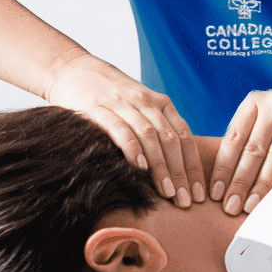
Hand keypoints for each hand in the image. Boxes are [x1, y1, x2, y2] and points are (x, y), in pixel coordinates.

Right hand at [43, 52, 202, 207]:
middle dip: (181, 172)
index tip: (198, 194)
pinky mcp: (98, 108)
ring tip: (168, 192)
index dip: (193, 167)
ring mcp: (122, 104)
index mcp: (161, 104)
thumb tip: (177, 173)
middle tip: (186, 201)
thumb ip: (157, 131)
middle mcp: (145, 102)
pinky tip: (140, 168)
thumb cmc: (110, 98)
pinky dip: (132, 148)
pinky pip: (119, 129)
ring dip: (161, 166)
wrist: (73, 70)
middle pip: (170, 139)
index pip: (184, 137)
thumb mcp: (140, 108)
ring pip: (149, 136)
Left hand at [210, 82, 271, 214]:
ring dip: (263, 183)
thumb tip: (224, 182)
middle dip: (240, 182)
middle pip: (253, 149)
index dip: (223, 168)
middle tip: (231, 207)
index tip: (215, 194)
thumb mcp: (268, 118)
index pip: (234, 139)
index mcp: (254, 101)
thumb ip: (249, 139)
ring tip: (252, 206)